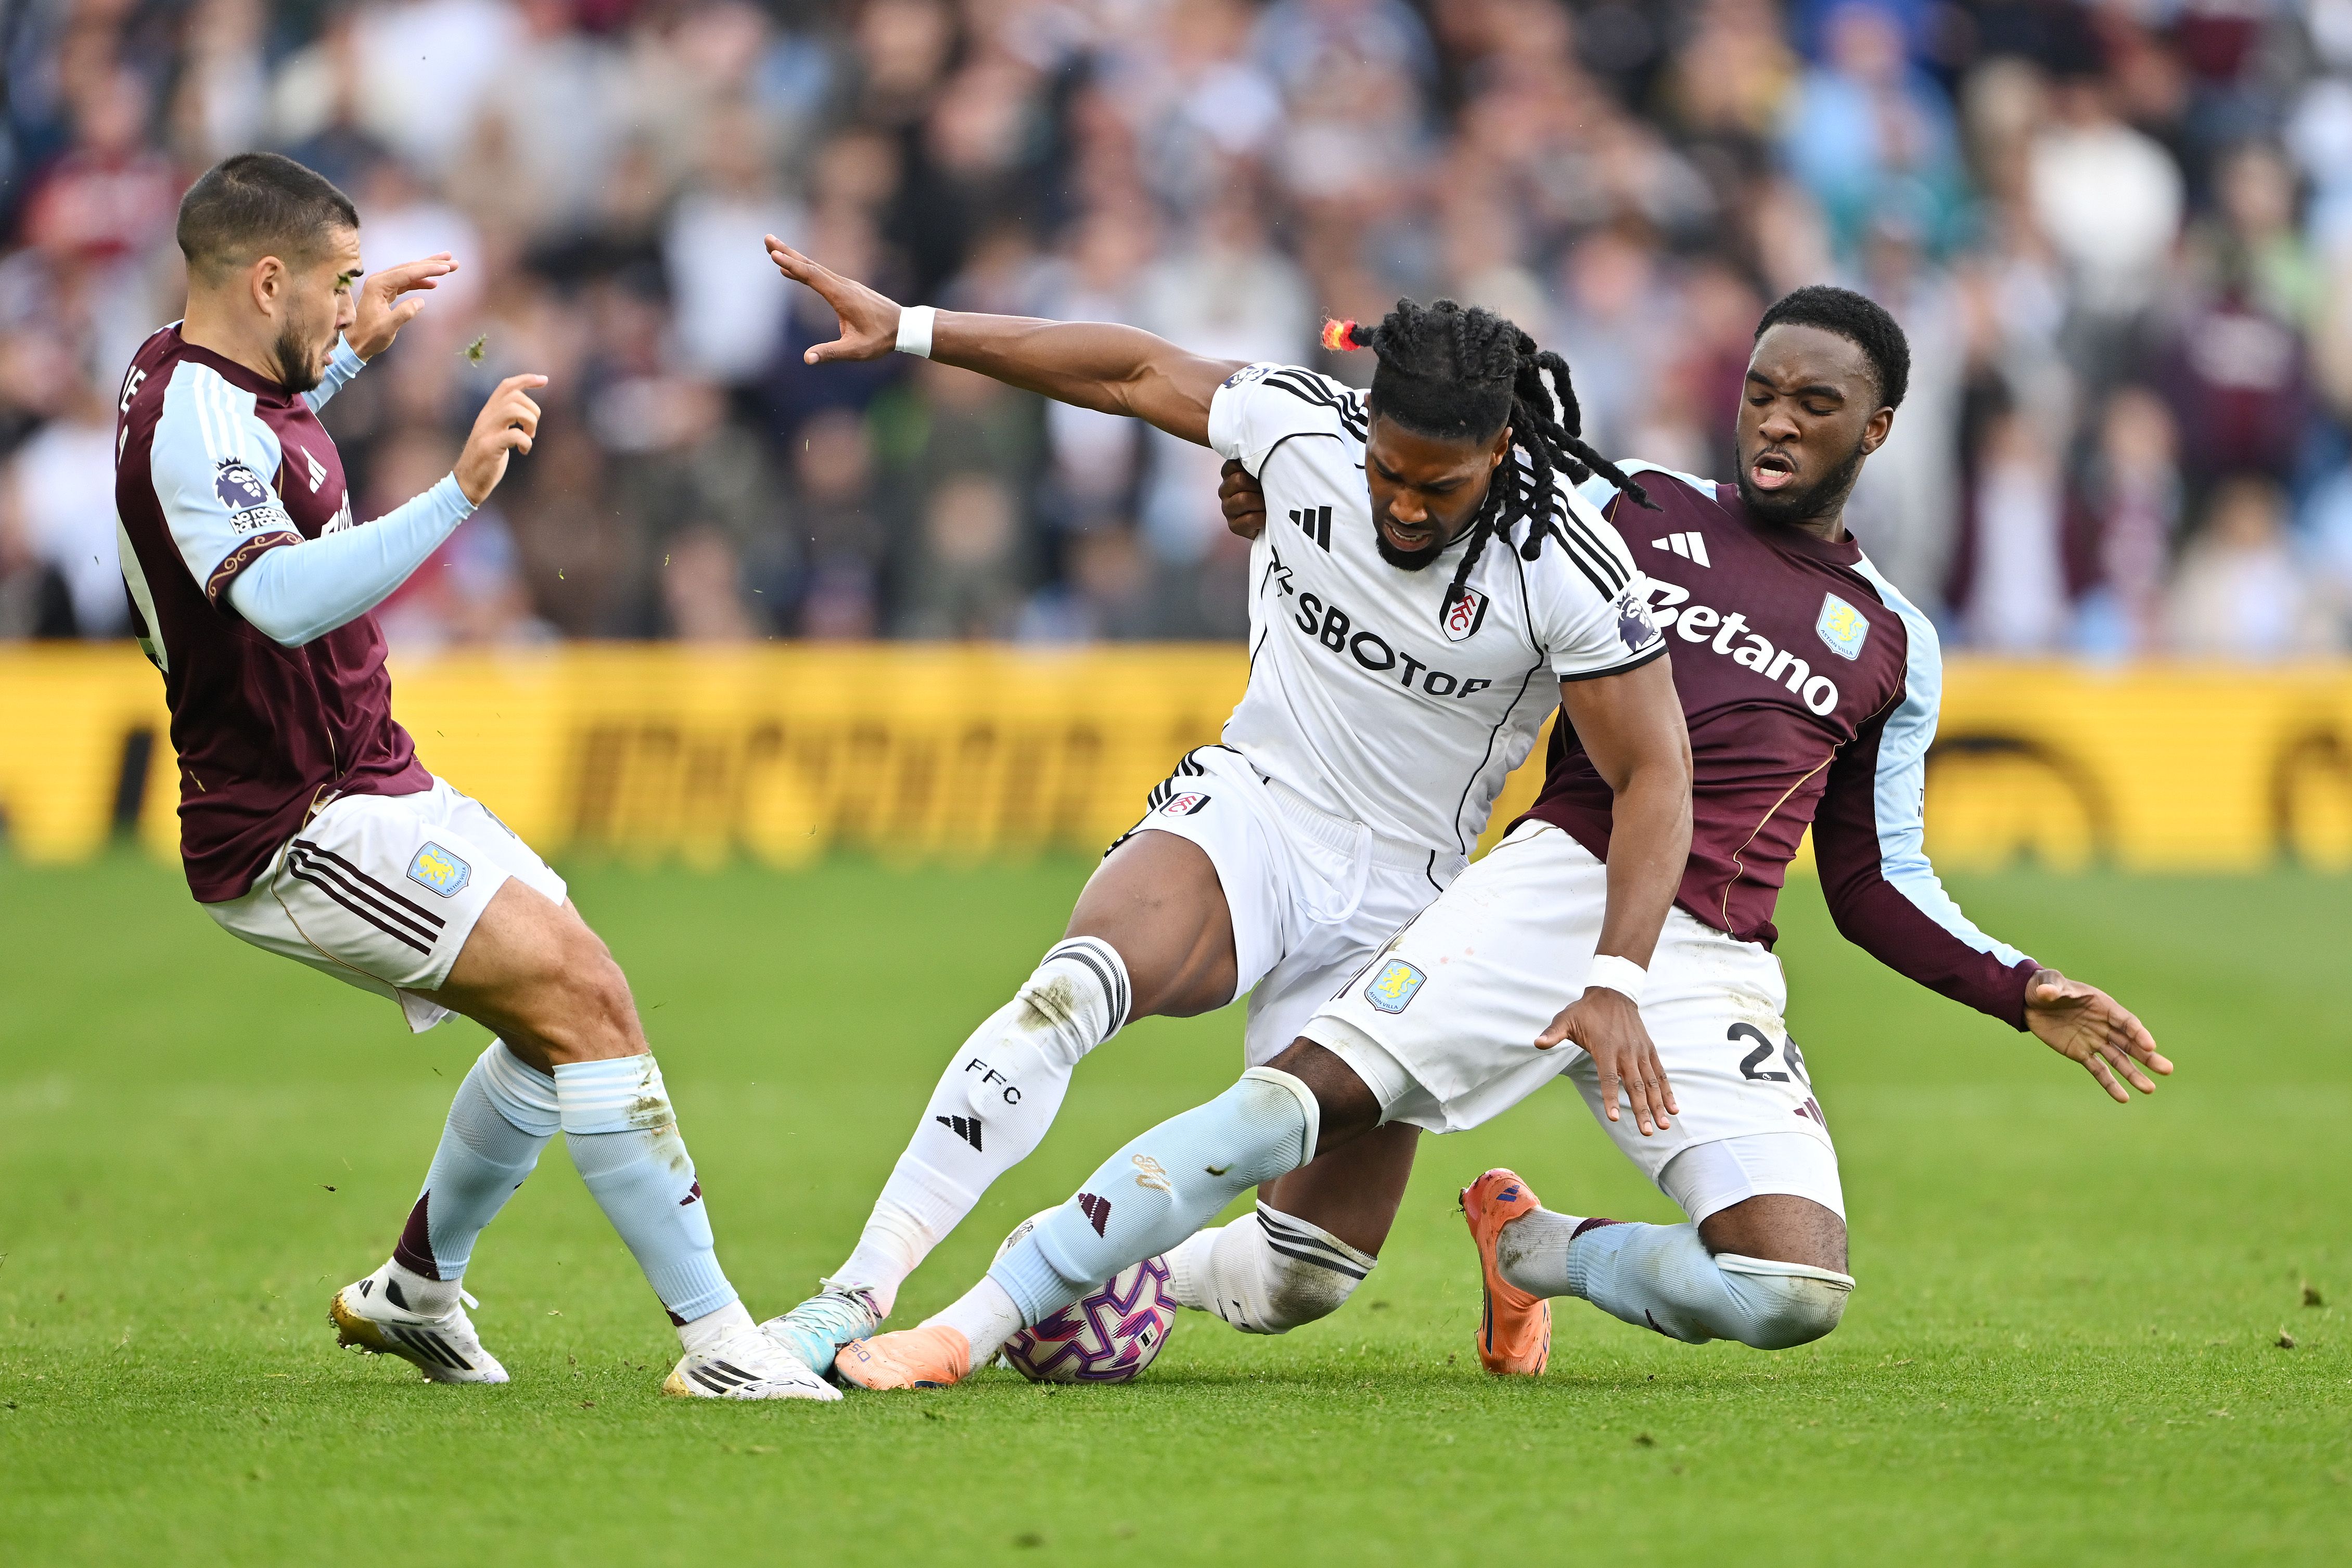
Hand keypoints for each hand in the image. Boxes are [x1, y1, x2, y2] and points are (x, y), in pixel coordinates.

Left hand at [348, 253, 456, 360]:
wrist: (354, 343)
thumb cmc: (368, 336)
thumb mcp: (387, 327)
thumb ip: (404, 313)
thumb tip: (421, 301)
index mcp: (378, 285)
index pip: (408, 273)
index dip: (429, 270)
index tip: (447, 268)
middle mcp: (380, 281)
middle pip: (410, 268)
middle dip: (432, 264)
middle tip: (452, 260)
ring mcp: (382, 286)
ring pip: (409, 273)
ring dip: (428, 270)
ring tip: (447, 267)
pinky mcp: (386, 293)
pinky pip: (406, 283)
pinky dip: (420, 282)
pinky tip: (433, 283)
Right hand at [455, 374, 547, 504]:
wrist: (466, 482)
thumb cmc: (486, 460)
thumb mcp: (496, 434)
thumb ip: (506, 422)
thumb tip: (528, 413)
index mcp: (488, 413)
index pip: (506, 386)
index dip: (527, 379)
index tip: (544, 380)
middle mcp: (485, 418)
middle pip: (514, 396)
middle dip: (532, 410)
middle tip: (532, 430)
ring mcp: (486, 432)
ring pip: (513, 409)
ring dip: (530, 422)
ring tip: (529, 438)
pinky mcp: (489, 448)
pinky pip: (514, 434)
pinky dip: (526, 442)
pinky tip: (523, 451)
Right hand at [765, 236, 900, 363]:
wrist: (905, 327)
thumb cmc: (881, 340)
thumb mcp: (855, 351)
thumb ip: (830, 353)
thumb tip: (807, 359)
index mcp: (842, 296)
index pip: (812, 276)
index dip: (792, 266)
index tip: (774, 254)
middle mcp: (843, 285)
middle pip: (810, 265)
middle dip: (787, 252)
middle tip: (766, 238)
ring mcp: (846, 285)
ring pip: (816, 268)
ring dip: (794, 258)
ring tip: (774, 250)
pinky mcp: (848, 289)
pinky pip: (822, 275)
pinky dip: (805, 270)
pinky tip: (793, 271)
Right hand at [1219, 459, 1266, 540]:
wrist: (1277, 518)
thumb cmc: (1270, 491)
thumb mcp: (1266, 473)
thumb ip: (1260, 463)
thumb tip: (1269, 456)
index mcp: (1229, 474)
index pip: (1234, 463)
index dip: (1252, 468)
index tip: (1263, 472)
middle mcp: (1225, 490)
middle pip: (1239, 480)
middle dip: (1258, 486)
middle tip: (1269, 490)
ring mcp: (1227, 508)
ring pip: (1243, 499)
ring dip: (1261, 502)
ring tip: (1268, 504)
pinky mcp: (1233, 526)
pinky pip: (1250, 519)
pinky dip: (1262, 518)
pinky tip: (1266, 517)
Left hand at [1539, 986, 1676, 1135]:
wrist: (1614, 992)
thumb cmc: (1586, 1010)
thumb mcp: (1566, 1019)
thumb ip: (1553, 1033)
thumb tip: (1536, 1043)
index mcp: (1605, 1047)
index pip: (1608, 1077)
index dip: (1611, 1098)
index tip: (1613, 1118)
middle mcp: (1626, 1051)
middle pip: (1635, 1085)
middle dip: (1642, 1110)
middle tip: (1647, 1132)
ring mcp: (1640, 1051)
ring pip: (1651, 1082)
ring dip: (1659, 1105)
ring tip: (1665, 1125)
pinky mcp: (1649, 1050)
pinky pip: (1660, 1073)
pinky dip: (1668, 1091)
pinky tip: (1674, 1109)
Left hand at [2025, 968, 2169, 1102]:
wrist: (2030, 1002)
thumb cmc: (2044, 988)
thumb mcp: (2047, 983)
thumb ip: (2051, 988)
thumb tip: (2047, 993)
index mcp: (2103, 1006)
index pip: (2126, 1021)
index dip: (2138, 1033)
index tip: (2150, 1046)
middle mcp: (2104, 1025)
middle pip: (2130, 1043)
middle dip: (2147, 1056)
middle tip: (2166, 1070)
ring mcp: (2094, 1040)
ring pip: (2118, 1059)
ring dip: (2133, 1074)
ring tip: (2150, 1089)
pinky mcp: (2081, 1053)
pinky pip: (2098, 1070)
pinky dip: (2110, 1083)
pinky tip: (2124, 1097)